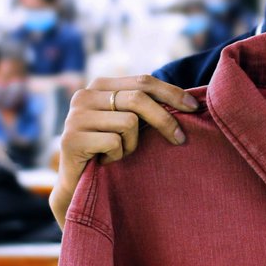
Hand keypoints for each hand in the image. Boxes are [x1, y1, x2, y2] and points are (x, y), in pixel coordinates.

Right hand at [50, 75, 199, 226]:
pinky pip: (114, 142)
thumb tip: (188, 101)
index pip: (143, 81)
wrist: (76, 185)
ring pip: (129, 122)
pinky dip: (118, 155)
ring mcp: (75, 116)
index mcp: (100, 85)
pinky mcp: (71, 139)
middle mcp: (84, 95)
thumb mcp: (128, 122)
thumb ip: (145, 106)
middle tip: (179, 139)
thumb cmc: (108, 150)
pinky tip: (105, 161)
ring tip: (120, 152)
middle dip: (164, 119)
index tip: (194, 107)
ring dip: (132, 144)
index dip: (171, 92)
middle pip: (138, 99)